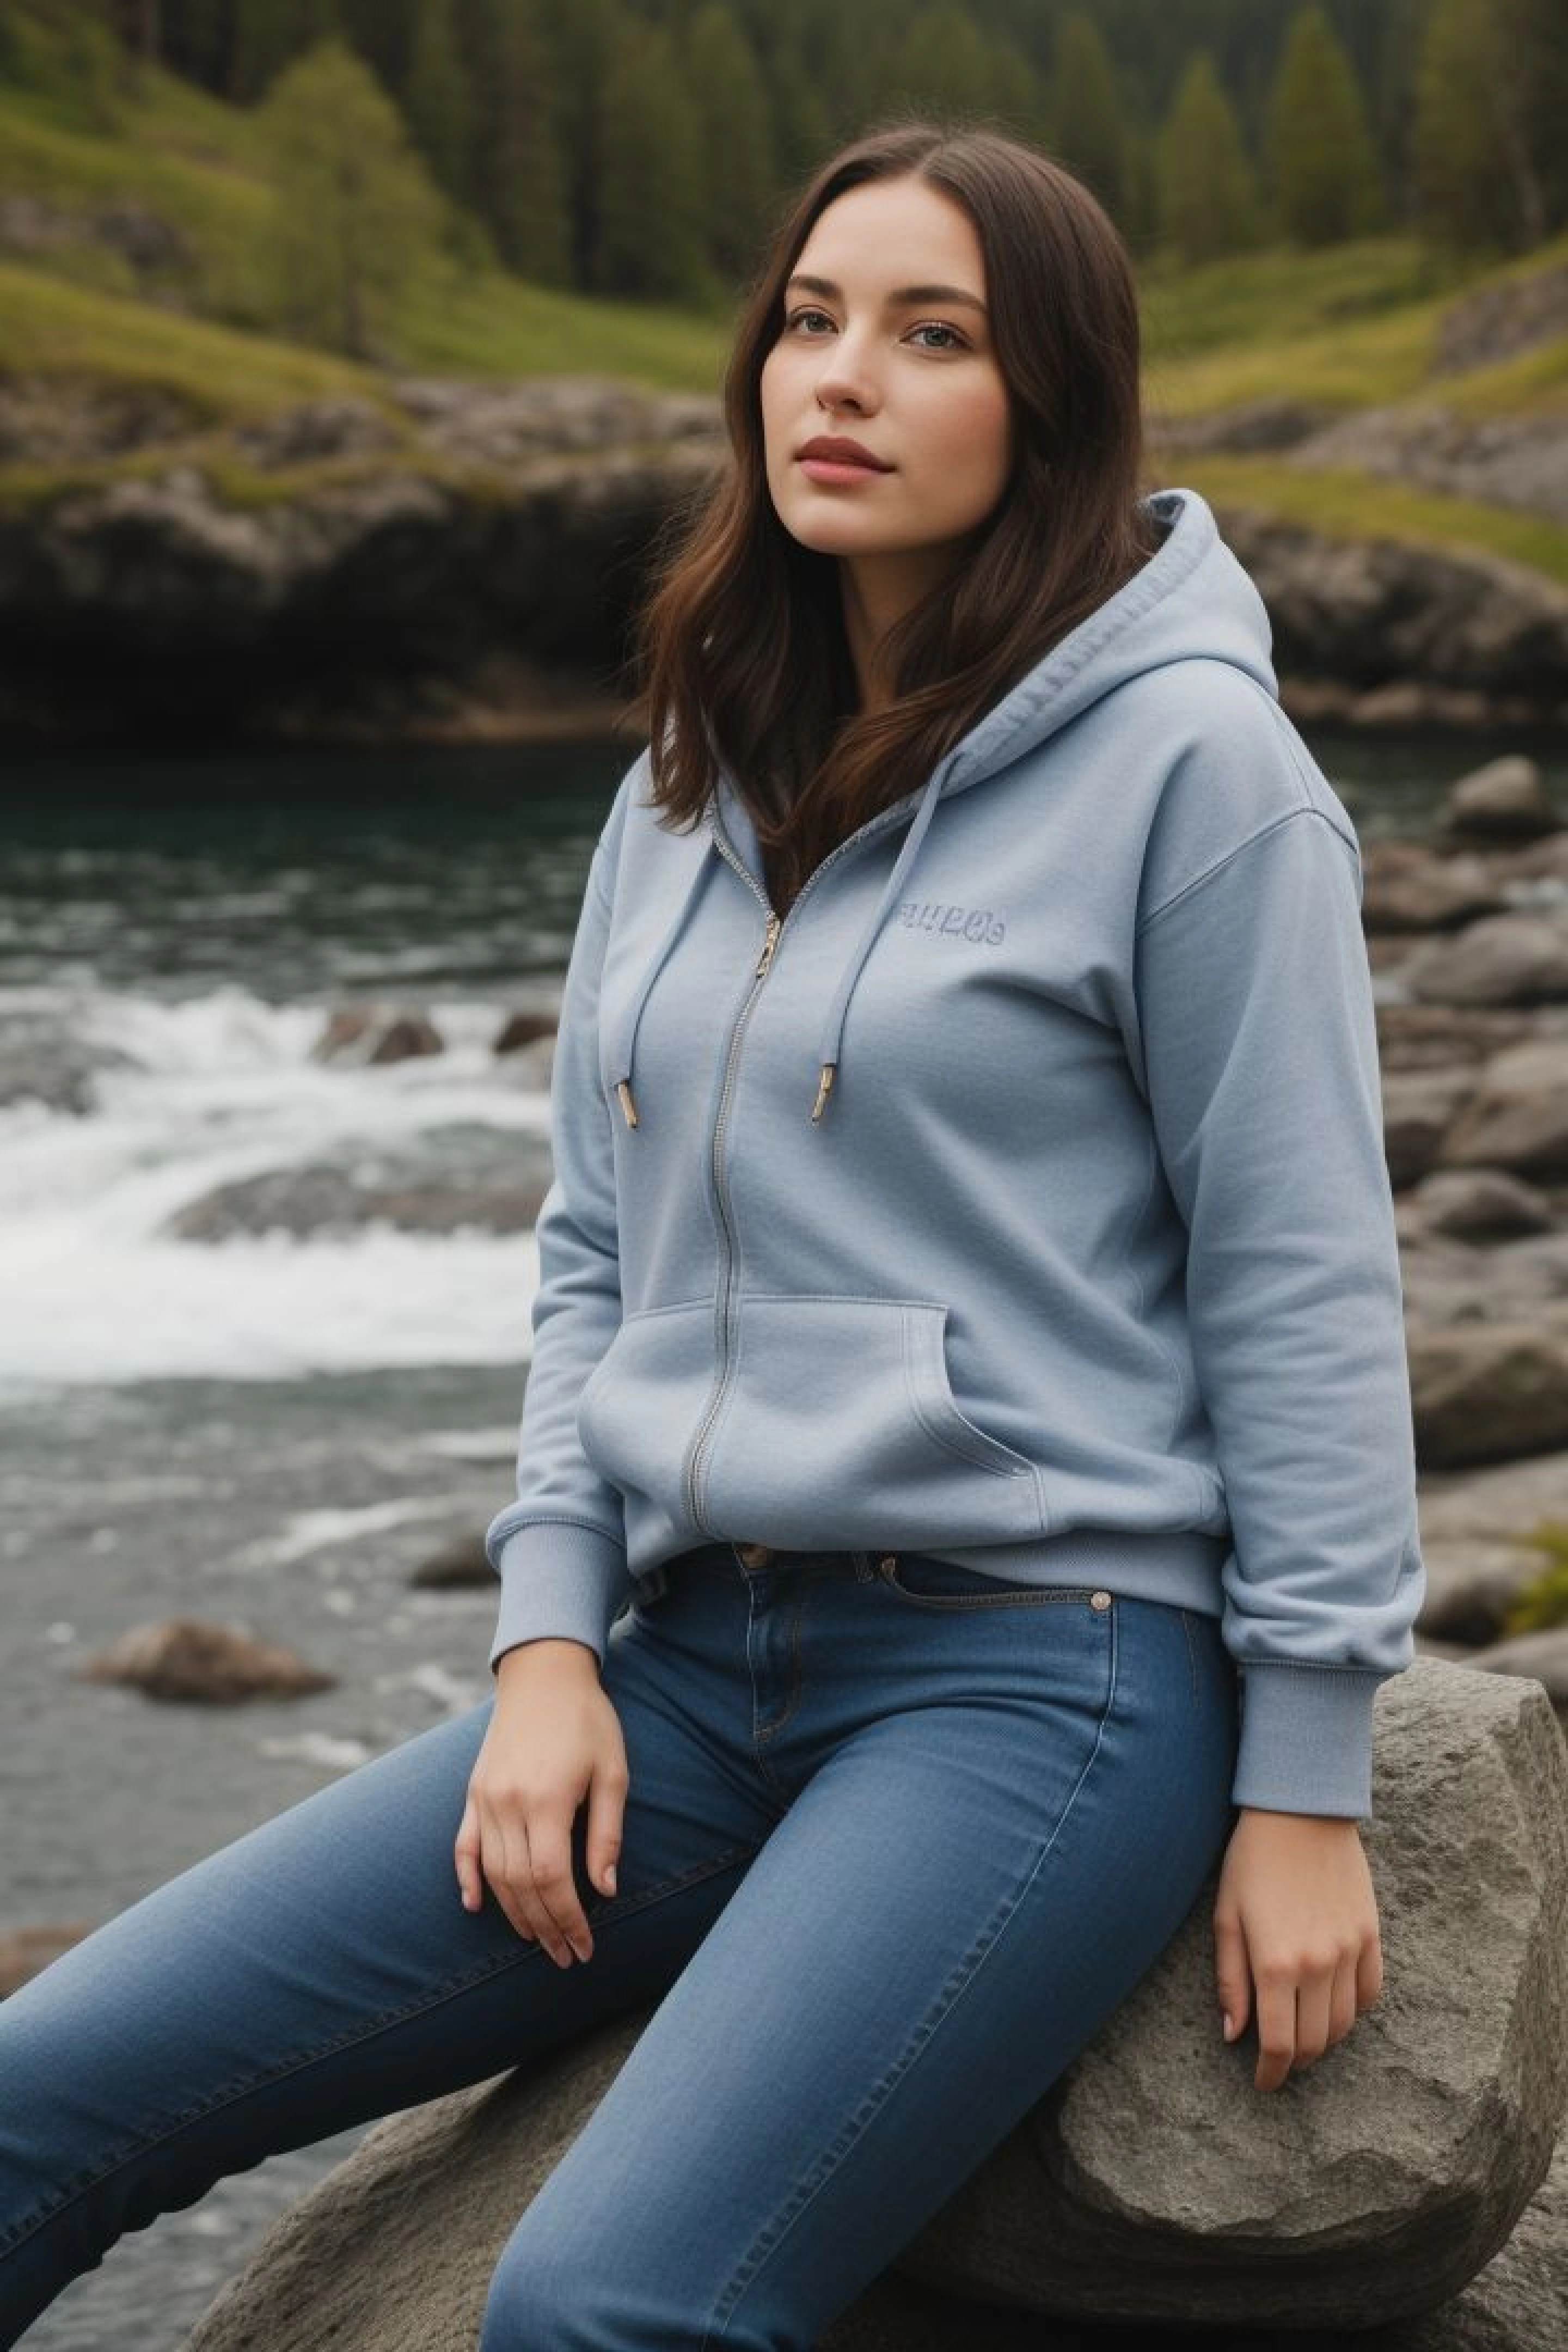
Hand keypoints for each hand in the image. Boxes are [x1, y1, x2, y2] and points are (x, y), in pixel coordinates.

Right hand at [454, 1640, 627, 1968]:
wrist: (544, 1673)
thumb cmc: (588, 1721)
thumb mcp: (613, 1772)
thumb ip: (607, 1834)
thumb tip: (606, 1890)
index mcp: (545, 1800)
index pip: (552, 1880)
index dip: (568, 1920)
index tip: (585, 1947)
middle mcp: (507, 1803)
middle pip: (520, 1885)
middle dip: (544, 1928)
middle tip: (565, 1956)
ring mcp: (484, 1799)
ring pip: (493, 1873)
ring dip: (513, 1913)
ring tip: (537, 1940)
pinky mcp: (473, 1792)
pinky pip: (463, 1846)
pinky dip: (467, 1878)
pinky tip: (474, 1906)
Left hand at [1213, 1807, 1383, 2092]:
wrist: (1300, 1812)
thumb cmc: (1252, 1861)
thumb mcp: (1226, 1917)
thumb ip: (1230, 1980)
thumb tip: (1233, 2035)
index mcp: (1274, 1963)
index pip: (1280, 2044)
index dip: (1271, 2074)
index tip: (1263, 2082)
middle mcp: (1316, 1965)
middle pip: (1315, 2042)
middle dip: (1295, 2061)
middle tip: (1279, 2059)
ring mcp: (1349, 1951)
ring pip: (1344, 2024)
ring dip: (1324, 2039)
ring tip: (1303, 2032)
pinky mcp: (1370, 1935)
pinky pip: (1370, 1993)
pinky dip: (1353, 2010)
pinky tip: (1334, 2005)